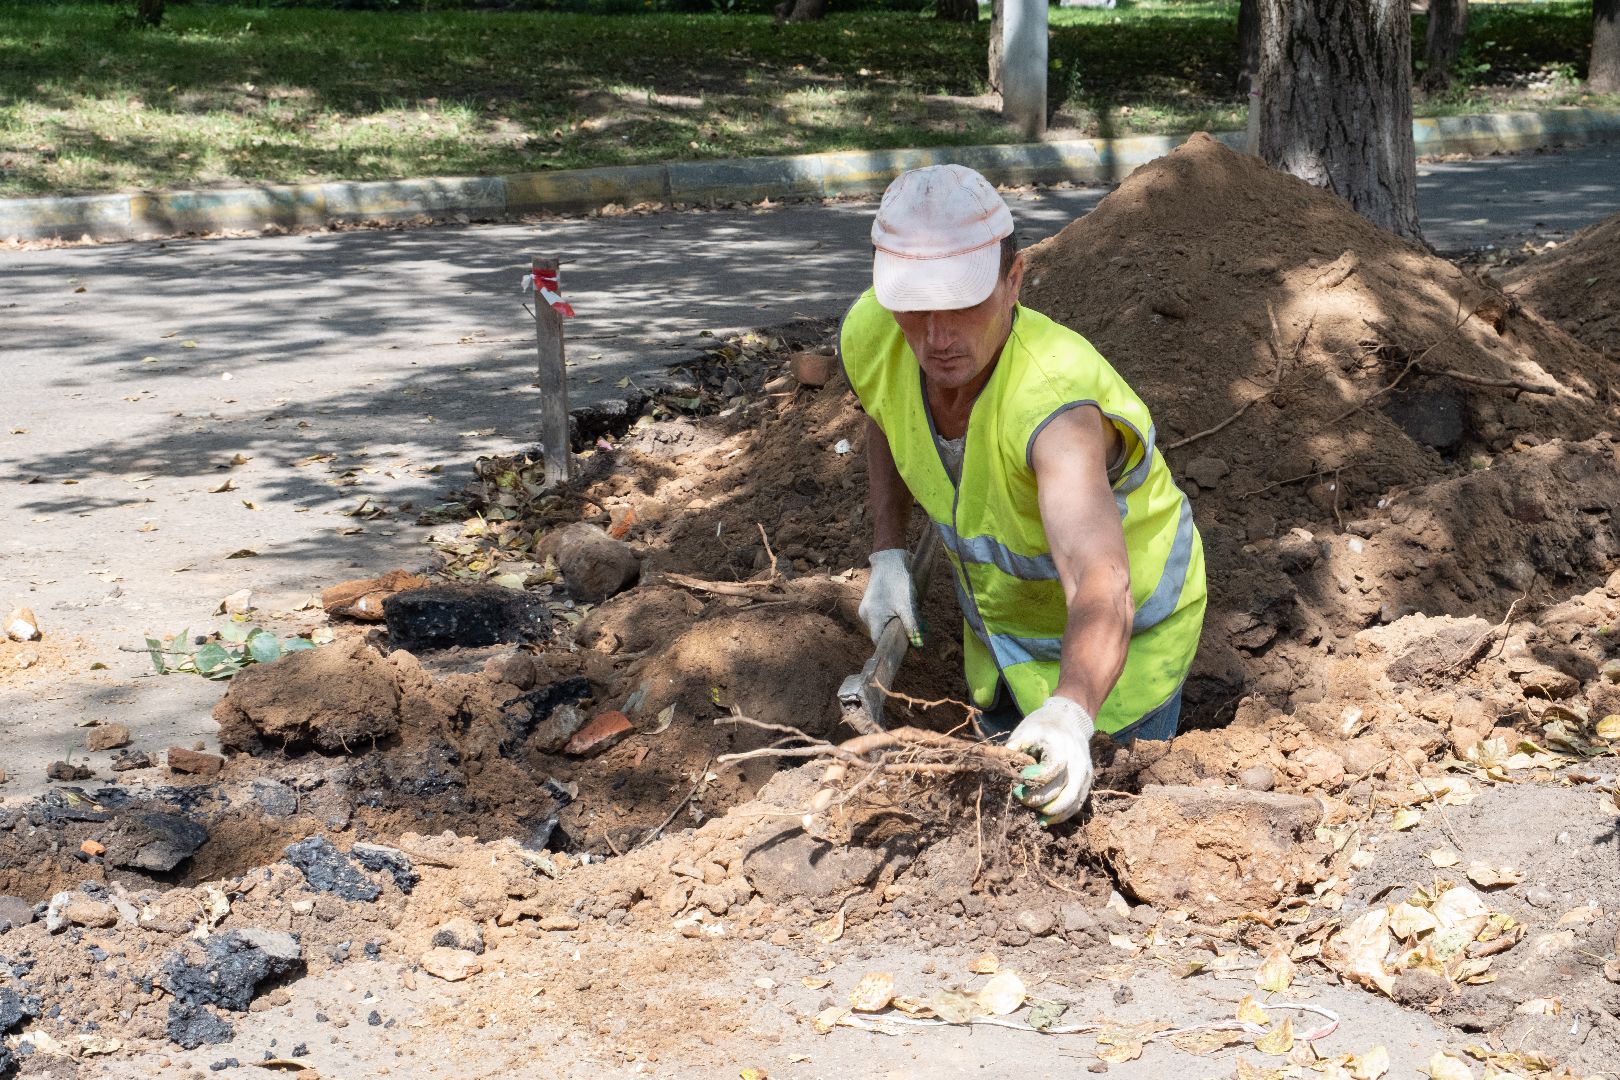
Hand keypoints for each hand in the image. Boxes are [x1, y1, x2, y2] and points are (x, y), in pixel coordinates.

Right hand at [857, 548, 921, 646]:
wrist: (889, 559)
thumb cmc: (898, 582)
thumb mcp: (908, 606)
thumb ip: (912, 626)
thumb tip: (918, 644)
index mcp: (872, 617)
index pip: (879, 641)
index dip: (891, 646)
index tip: (906, 645)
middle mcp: (865, 615)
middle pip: (879, 633)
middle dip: (895, 633)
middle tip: (911, 629)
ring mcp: (865, 608)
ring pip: (880, 624)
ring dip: (893, 624)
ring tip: (906, 617)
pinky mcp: (869, 602)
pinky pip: (879, 616)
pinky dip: (889, 616)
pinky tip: (900, 609)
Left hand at [1008, 696, 1095, 824]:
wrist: (1069, 720)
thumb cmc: (1041, 727)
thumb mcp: (1024, 732)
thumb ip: (1013, 751)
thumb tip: (1002, 770)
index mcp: (1060, 746)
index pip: (1051, 771)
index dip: (1033, 781)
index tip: (1018, 782)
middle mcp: (1076, 761)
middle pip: (1062, 791)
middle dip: (1039, 801)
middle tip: (1021, 798)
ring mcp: (1084, 772)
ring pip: (1072, 802)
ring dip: (1052, 813)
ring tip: (1035, 816)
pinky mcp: (1086, 781)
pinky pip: (1077, 804)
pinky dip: (1062, 815)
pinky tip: (1046, 819)